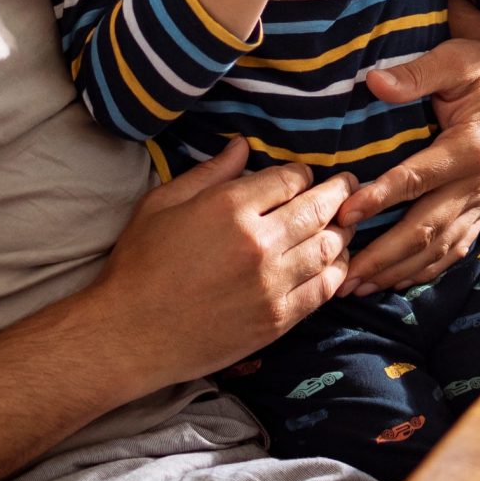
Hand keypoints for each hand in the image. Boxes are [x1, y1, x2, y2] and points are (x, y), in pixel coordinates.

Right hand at [95, 138, 355, 385]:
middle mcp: (259, 242)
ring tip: (346, 222)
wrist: (131, 335)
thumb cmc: (139, 265)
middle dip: (338, 193)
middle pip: (319, 208)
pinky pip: (323, 289)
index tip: (303, 176)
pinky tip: (335, 263)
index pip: (290, 179)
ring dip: (343, 230)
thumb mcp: (162, 204)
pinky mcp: (277, 319)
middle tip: (349, 186)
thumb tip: (243, 145)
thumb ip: (209, 173)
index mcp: (230, 208)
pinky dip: (336, 271)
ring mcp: (272, 283)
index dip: (302, 174)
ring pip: (328, 247)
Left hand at [336, 2, 479, 293]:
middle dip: (382, 255)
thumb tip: (374, 82)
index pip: (418, 179)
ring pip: (438, 247)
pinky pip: (453, 250)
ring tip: (356, 288)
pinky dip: (423, 271)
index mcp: (471, 148)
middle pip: (426, 228)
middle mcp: (479, 183)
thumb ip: (416, 74)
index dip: (380, 198)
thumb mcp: (451, 59)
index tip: (344, 214)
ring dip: (396, 271)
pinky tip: (393, 284)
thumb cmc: (478, 66)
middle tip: (342, 275)